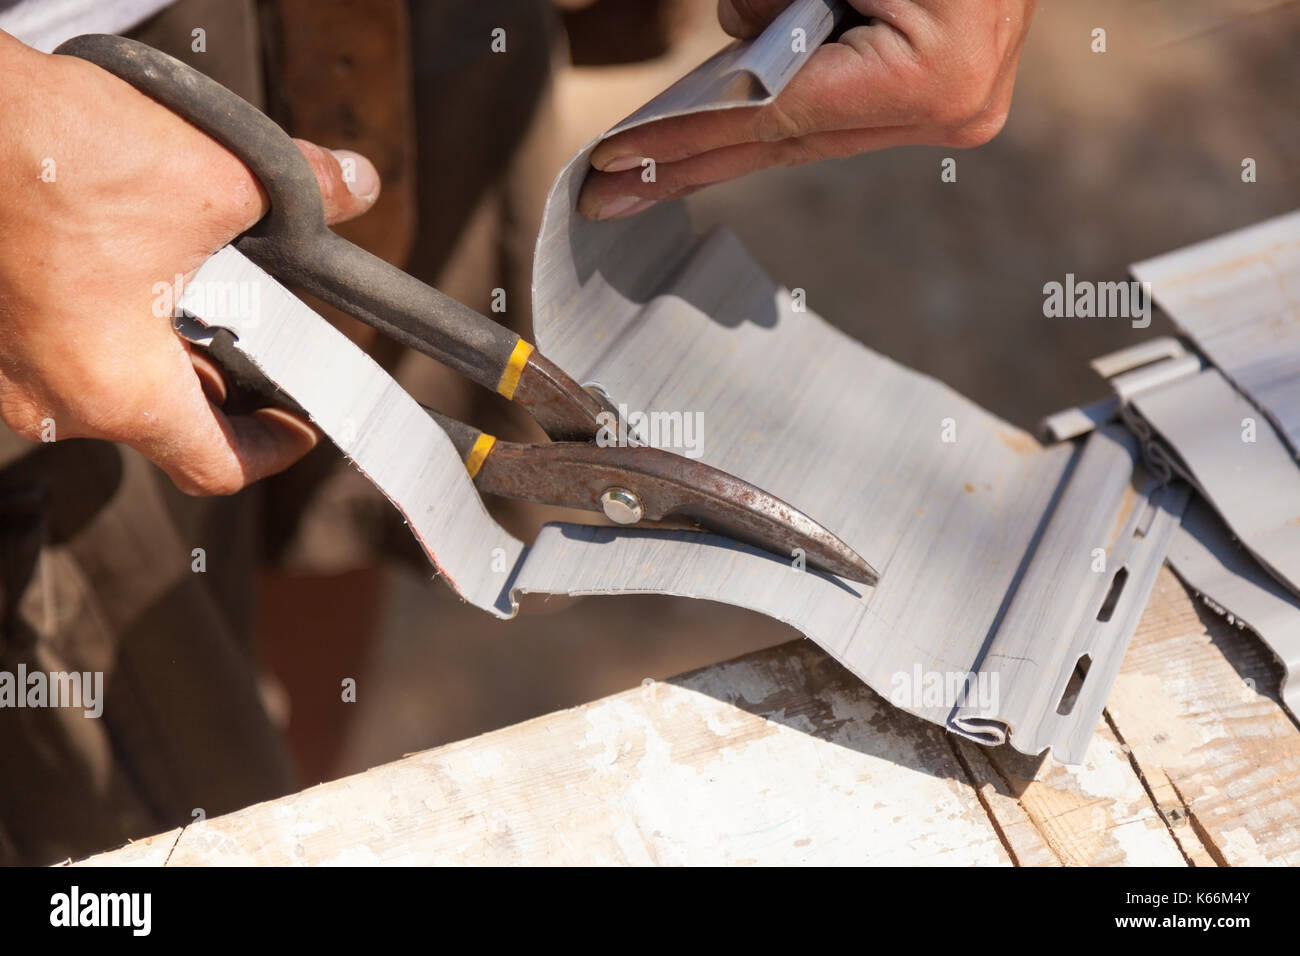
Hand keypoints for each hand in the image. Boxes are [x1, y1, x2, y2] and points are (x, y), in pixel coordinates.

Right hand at [0, 30, 379, 493]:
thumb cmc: (60, 154)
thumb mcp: (220, 178)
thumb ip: (305, 195)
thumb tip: (353, 184)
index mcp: (120, 393)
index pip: (218, 467)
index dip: (274, 450)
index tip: (299, 425)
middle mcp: (53, 400)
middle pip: (169, 423)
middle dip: (226, 383)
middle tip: (264, 338)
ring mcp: (7, 368)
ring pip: (114, 383)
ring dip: (166, 348)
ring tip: (200, 284)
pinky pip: (64, 348)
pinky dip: (111, 323)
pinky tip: (135, 262)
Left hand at [578, 0, 1035, 219]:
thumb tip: (731, 41)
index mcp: (931, 76)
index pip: (772, 116)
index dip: (685, 138)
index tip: (615, 161)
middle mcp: (949, 108)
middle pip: (785, 143)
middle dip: (689, 164)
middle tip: (608, 197)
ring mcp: (956, 107)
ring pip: (809, 130)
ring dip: (725, 140)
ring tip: (642, 163)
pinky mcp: (946, 92)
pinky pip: (839, 107)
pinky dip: (779, 108)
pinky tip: (713, 133)